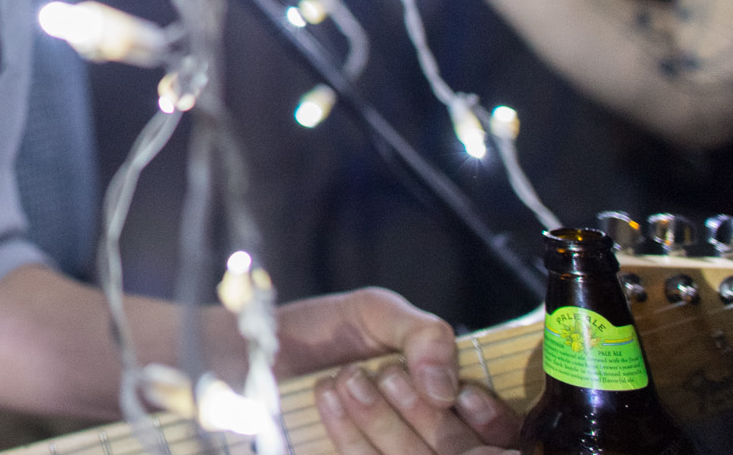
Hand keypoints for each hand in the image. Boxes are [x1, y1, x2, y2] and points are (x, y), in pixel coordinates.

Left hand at [280, 288, 518, 454]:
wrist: (256, 347)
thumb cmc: (326, 330)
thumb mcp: (377, 312)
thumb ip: (422, 334)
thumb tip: (444, 390)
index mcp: (450, 402)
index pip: (497, 430)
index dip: (487, 419)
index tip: (450, 394)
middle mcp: (429, 439)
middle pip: (454, 451)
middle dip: (417, 413)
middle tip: (381, 374)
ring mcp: (392, 454)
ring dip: (379, 421)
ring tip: (345, 379)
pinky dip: (349, 436)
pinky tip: (327, 395)